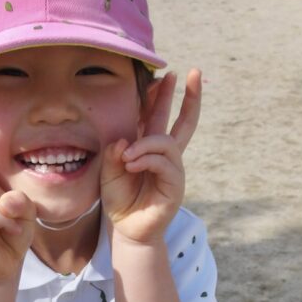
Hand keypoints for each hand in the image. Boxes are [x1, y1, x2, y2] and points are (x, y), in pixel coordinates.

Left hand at [100, 69, 201, 244]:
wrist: (127, 229)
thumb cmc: (119, 199)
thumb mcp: (109, 171)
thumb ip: (114, 153)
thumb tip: (124, 141)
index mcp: (148, 147)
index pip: (157, 116)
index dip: (159, 96)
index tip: (161, 76)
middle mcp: (165, 156)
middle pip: (182, 121)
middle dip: (188, 96)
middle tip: (192, 72)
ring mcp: (172, 169)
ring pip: (167, 142)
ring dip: (146, 144)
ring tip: (128, 156)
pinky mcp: (174, 185)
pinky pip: (165, 163)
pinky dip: (147, 160)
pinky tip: (133, 165)